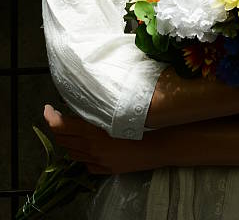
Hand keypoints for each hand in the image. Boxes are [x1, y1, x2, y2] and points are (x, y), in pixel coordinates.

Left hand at [43, 105, 162, 174]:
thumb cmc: (139, 124)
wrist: (155, 147)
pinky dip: (81, 154)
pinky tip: (86, 147)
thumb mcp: (116, 113)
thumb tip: (83, 104)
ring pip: (71, 153)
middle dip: (56, 128)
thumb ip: (97, 111)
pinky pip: (84, 163)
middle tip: (57, 117)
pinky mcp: (103, 170)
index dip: (50, 117)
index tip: (47, 109)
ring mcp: (96, 161)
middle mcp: (90, 149)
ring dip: (67, 141)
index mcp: (92, 133)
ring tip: (70, 130)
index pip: (61, 126)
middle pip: (62, 140)